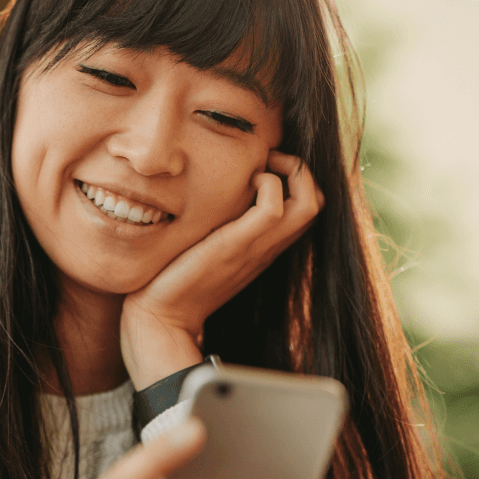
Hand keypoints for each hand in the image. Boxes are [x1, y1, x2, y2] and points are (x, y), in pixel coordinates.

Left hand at [121, 151, 323, 388]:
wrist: (161, 317)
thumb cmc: (174, 282)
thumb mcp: (204, 247)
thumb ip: (217, 226)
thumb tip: (212, 198)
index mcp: (262, 248)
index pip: (304, 209)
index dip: (297, 180)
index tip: (264, 166)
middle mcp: (266, 248)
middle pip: (317, 204)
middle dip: (301, 170)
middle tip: (267, 160)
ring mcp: (255, 248)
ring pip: (309, 204)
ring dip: (292, 171)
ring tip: (260, 168)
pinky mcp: (235, 247)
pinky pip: (274, 208)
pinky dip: (269, 184)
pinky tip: (243, 183)